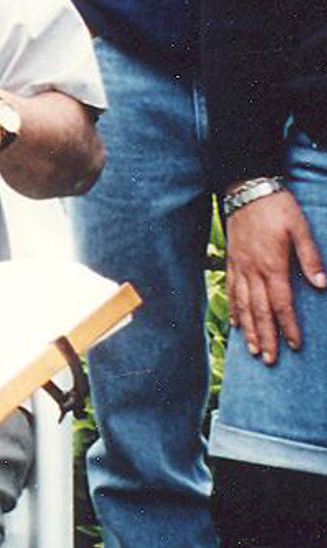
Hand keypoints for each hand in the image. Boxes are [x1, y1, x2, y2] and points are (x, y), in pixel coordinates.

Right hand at [227, 189, 326, 363]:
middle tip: (268, 359)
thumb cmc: (277, 207)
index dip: (288, 326)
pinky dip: (233, 308)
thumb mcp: (299, 228)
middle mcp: (252, 270)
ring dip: (248, 329)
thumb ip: (310, 257)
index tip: (294, 345)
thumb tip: (322, 284)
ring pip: (242, 304)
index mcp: (272, 265)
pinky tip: (236, 322)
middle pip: (259, 310)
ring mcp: (239, 265)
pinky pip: (230, 289)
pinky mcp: (231, 259)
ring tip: (252, 350)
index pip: (281, 304)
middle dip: (265, 337)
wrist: (246, 188)